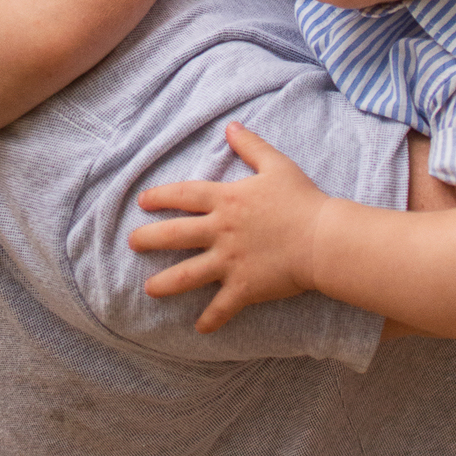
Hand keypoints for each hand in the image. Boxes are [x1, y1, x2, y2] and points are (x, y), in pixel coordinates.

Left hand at [128, 121, 327, 330]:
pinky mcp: (243, 287)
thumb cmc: (302, 200)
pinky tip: (200, 329)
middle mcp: (221, 231)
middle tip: (132, 243)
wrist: (323, 238)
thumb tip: (231, 126)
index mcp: (226, 200)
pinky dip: (211, 320)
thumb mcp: (276, 165)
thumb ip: (251, 146)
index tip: (143, 202)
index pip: (184, 195)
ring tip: (149, 289)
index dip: (160, 197)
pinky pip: (221, 307)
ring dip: (165, 283)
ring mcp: (229, 261)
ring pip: (187, 274)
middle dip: (148, 239)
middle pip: (174, 234)